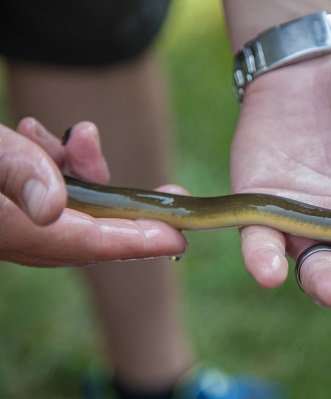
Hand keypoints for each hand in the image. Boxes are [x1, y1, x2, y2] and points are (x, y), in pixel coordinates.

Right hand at [0, 118, 186, 266]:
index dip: (137, 241)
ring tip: (83, 135)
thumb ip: (15, 171)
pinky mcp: (6, 205)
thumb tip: (52, 209)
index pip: (87, 243)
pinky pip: (39, 195)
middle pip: (86, 233)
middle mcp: (10, 235)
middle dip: (131, 210)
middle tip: (173, 191)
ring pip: (66, 210)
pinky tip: (37, 134)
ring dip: (85, 174)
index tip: (178, 240)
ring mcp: (8, 222)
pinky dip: (52, 168)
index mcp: (7, 230)